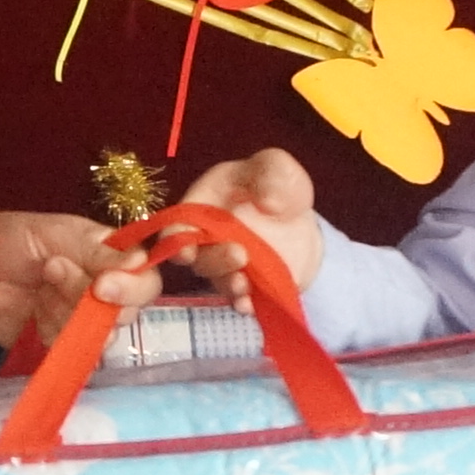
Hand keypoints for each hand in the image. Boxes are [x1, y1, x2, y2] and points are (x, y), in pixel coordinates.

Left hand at [0, 209, 148, 355]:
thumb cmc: (14, 239)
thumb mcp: (55, 231)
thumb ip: (97, 251)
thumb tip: (141, 261)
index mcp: (112, 258)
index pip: (146, 281)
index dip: (132, 288)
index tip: (102, 286)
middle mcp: (106, 292)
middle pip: (127, 313)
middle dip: (88, 298)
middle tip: (51, 271)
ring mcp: (84, 321)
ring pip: (99, 335)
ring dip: (65, 314)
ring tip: (39, 288)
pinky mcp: (62, 344)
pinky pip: (72, 351)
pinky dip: (53, 334)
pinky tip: (34, 314)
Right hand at [166, 148, 327, 299]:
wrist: (299, 223)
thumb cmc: (276, 189)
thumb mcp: (277, 169)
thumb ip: (273, 171)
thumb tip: (268, 201)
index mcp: (204, 206)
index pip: (178, 226)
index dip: (175, 240)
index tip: (185, 251)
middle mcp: (208, 241)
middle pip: (198, 258)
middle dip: (215, 260)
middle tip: (240, 254)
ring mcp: (227, 268)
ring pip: (219, 281)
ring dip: (229, 285)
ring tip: (245, 283)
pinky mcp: (249, 288)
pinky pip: (241, 300)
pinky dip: (244, 305)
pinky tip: (251, 304)